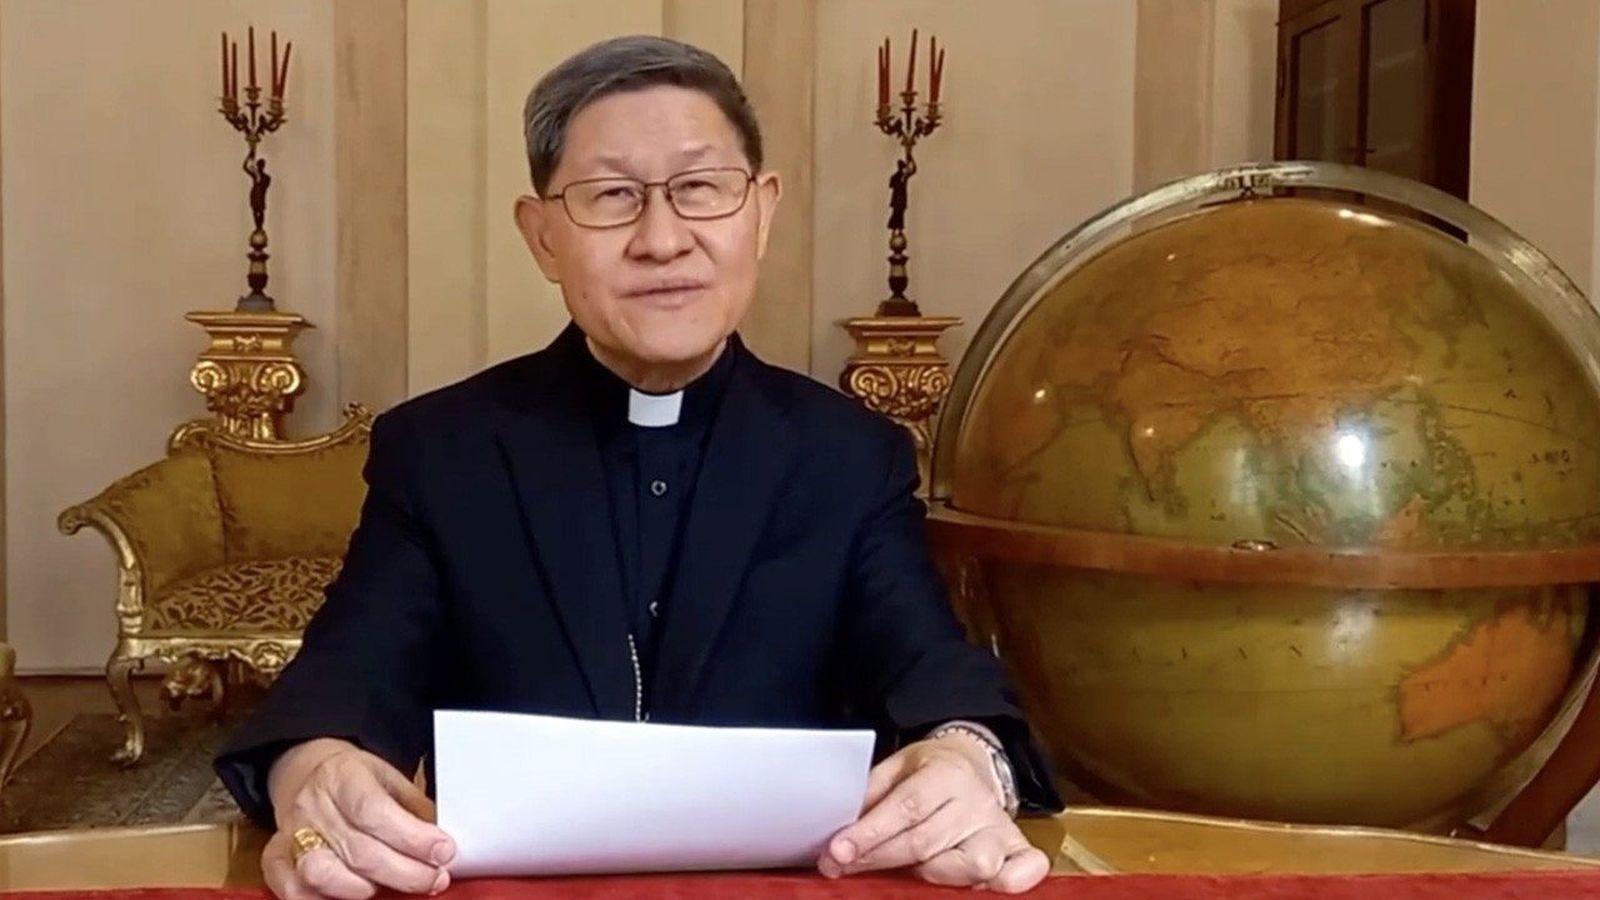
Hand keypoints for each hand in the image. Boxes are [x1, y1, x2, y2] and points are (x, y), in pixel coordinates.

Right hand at [262, 739, 455, 899]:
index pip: (374, 811)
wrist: (310, 773)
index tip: (443, 852)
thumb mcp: (391, 779)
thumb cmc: (358, 781)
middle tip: (435, 879)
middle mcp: (311, 805)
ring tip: (393, 887)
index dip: (411, 837)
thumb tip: (441, 847)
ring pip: (322, 874)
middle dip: (405, 872)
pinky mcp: (274, 860)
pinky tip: (357, 894)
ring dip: (365, 889)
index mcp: (343, 775)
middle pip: (357, 850)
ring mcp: (289, 834)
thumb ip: (415, 811)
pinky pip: (293, 890)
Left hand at [818, 734, 1047, 892]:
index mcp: (946, 773)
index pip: (906, 808)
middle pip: (928, 842)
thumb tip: (839, 829)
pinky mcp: (1015, 846)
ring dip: (933, 876)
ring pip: (973, 864)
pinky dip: (1012, 881)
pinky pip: (1025, 867)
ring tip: (904, 874)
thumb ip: (870, 795)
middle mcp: (976, 800)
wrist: (971, 761)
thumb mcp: (895, 767)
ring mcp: (998, 826)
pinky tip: (985, 888)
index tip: (837, 852)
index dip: (870, 834)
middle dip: (880, 858)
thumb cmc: (927, 770)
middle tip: (842, 866)